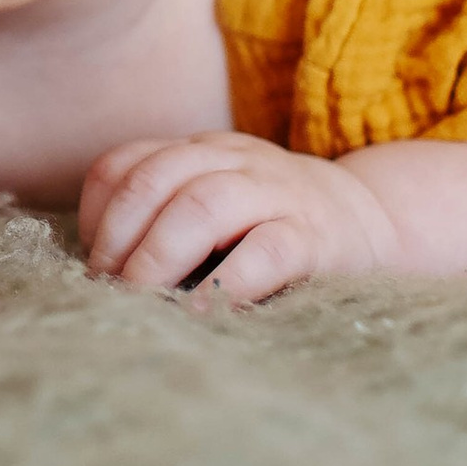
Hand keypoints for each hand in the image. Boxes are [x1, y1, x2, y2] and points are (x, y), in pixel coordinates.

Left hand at [78, 130, 395, 308]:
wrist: (374, 221)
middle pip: (157, 179)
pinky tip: (200, 314)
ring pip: (204, 204)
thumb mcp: (216, 203)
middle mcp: (234, 161)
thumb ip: (166, 216)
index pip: (129, 162)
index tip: (91, 261)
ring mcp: (277, 194)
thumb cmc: (272, 227)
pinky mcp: (315, 237)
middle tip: (106, 288)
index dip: (98, 211)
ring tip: (141, 299)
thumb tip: (99, 272)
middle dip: (119, 236)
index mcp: (201, 152)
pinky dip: (226, 283)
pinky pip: (266, 252)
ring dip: (159, 253)